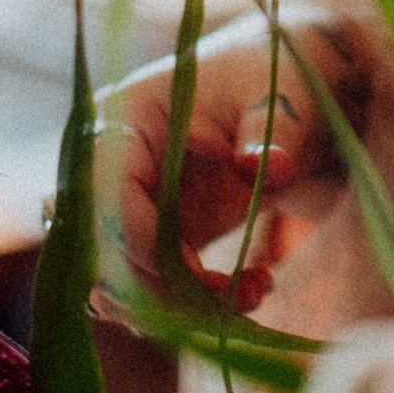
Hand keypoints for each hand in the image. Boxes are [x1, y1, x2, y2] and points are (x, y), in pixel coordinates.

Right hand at [98, 0, 393, 311]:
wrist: (294, 102)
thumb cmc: (278, 82)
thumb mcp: (278, 99)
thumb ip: (270, 135)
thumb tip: (264, 170)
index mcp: (125, 117)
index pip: (102, 190)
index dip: (140, 238)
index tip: (198, 271)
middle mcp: (111, 169)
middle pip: (99, 251)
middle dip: (163, 289)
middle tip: (237, 297)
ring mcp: (130, 209)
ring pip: (118, 286)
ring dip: (179, 309)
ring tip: (254, 293)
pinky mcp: (154, 242)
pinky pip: (150, 293)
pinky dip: (195, 309)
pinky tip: (254, 288)